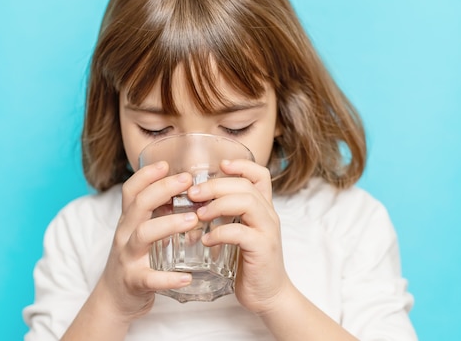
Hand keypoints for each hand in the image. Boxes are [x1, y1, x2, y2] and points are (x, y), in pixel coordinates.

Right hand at [97, 161, 197, 321]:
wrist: (114, 299)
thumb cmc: (135, 259)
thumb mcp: (141, 231)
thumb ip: (159, 213)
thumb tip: (192, 192)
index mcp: (128, 221)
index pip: (131, 191)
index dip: (146, 174)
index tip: (166, 163)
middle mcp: (125, 235)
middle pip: (138, 205)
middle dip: (162, 189)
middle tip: (187, 181)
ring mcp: (128, 258)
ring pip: (143, 235)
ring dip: (168, 224)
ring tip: (193, 220)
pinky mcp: (133, 282)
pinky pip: (149, 278)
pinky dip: (168, 278)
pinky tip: (186, 277)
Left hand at [187, 159, 291, 313]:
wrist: (268, 295)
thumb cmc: (248, 263)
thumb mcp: (238, 233)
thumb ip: (225, 217)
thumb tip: (191, 204)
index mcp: (263, 208)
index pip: (260, 175)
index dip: (241, 165)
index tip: (220, 165)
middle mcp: (268, 215)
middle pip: (246, 185)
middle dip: (216, 185)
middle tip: (193, 193)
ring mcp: (267, 231)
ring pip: (247, 202)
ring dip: (218, 205)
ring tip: (199, 215)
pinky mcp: (262, 249)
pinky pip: (240, 232)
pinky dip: (219, 232)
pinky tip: (205, 240)